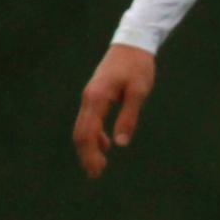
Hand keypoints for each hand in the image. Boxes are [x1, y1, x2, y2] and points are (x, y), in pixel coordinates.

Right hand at [73, 43, 156, 177]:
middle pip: (80, 133)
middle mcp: (88, 99)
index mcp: (97, 98)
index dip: (90, 154)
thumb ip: (129, 117)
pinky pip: (89, 120)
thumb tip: (120, 143)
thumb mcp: (139, 92)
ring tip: (99, 165)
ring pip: (82, 127)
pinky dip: (94, 135)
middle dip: (86, 155)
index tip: (97, 170)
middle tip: (95, 174)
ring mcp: (89, 97)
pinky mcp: (95, 96)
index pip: (87, 132)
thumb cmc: (138, 67)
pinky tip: (105, 144)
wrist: (132, 44)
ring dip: (89, 147)